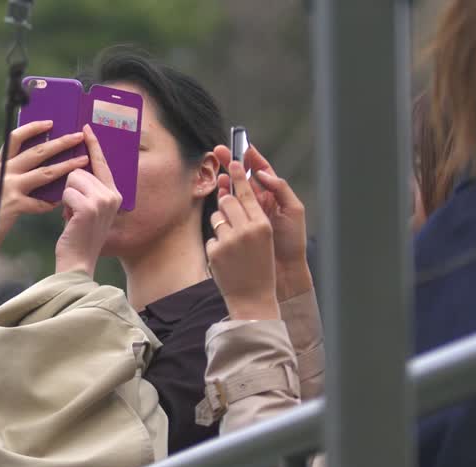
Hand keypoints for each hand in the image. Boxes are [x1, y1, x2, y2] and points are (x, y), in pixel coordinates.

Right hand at [0, 121, 90, 256]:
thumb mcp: (0, 187)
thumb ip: (14, 174)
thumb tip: (42, 162)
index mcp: (0, 165)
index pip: (15, 138)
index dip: (33, 128)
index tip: (51, 123)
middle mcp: (3, 173)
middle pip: (36, 151)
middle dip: (60, 142)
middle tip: (78, 136)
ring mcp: (8, 188)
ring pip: (43, 172)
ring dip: (66, 166)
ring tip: (83, 161)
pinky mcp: (14, 206)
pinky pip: (40, 202)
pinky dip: (53, 202)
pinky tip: (62, 202)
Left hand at [55, 125, 121, 274]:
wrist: (77, 261)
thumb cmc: (77, 235)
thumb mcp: (86, 208)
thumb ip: (87, 188)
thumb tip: (75, 167)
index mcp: (114, 193)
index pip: (101, 162)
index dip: (93, 144)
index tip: (85, 127)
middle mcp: (113, 195)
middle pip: (80, 170)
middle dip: (70, 188)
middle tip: (75, 210)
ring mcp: (103, 201)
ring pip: (71, 179)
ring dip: (66, 197)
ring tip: (73, 216)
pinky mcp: (89, 207)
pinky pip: (66, 192)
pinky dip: (64, 206)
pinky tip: (70, 221)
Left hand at [206, 158, 279, 320]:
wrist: (254, 297)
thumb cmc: (261, 265)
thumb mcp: (264, 238)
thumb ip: (252, 216)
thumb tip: (232, 195)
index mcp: (262, 224)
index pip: (246, 193)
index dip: (238, 174)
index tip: (231, 160)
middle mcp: (246, 230)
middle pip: (227, 200)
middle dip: (226, 201)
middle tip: (230, 208)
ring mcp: (229, 241)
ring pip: (217, 218)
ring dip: (222, 225)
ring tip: (234, 245)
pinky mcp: (215, 252)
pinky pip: (212, 237)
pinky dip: (217, 245)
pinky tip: (227, 259)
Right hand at [215, 144, 311, 298]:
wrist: (283, 269)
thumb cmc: (292, 241)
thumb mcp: (294, 210)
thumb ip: (281, 189)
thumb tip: (262, 173)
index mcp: (274, 196)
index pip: (260, 171)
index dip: (251, 157)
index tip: (242, 145)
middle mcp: (260, 202)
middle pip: (244, 178)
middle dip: (232, 163)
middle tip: (220, 151)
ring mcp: (247, 214)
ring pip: (234, 192)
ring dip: (227, 181)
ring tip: (221, 175)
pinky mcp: (238, 226)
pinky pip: (228, 209)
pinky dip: (223, 200)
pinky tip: (220, 194)